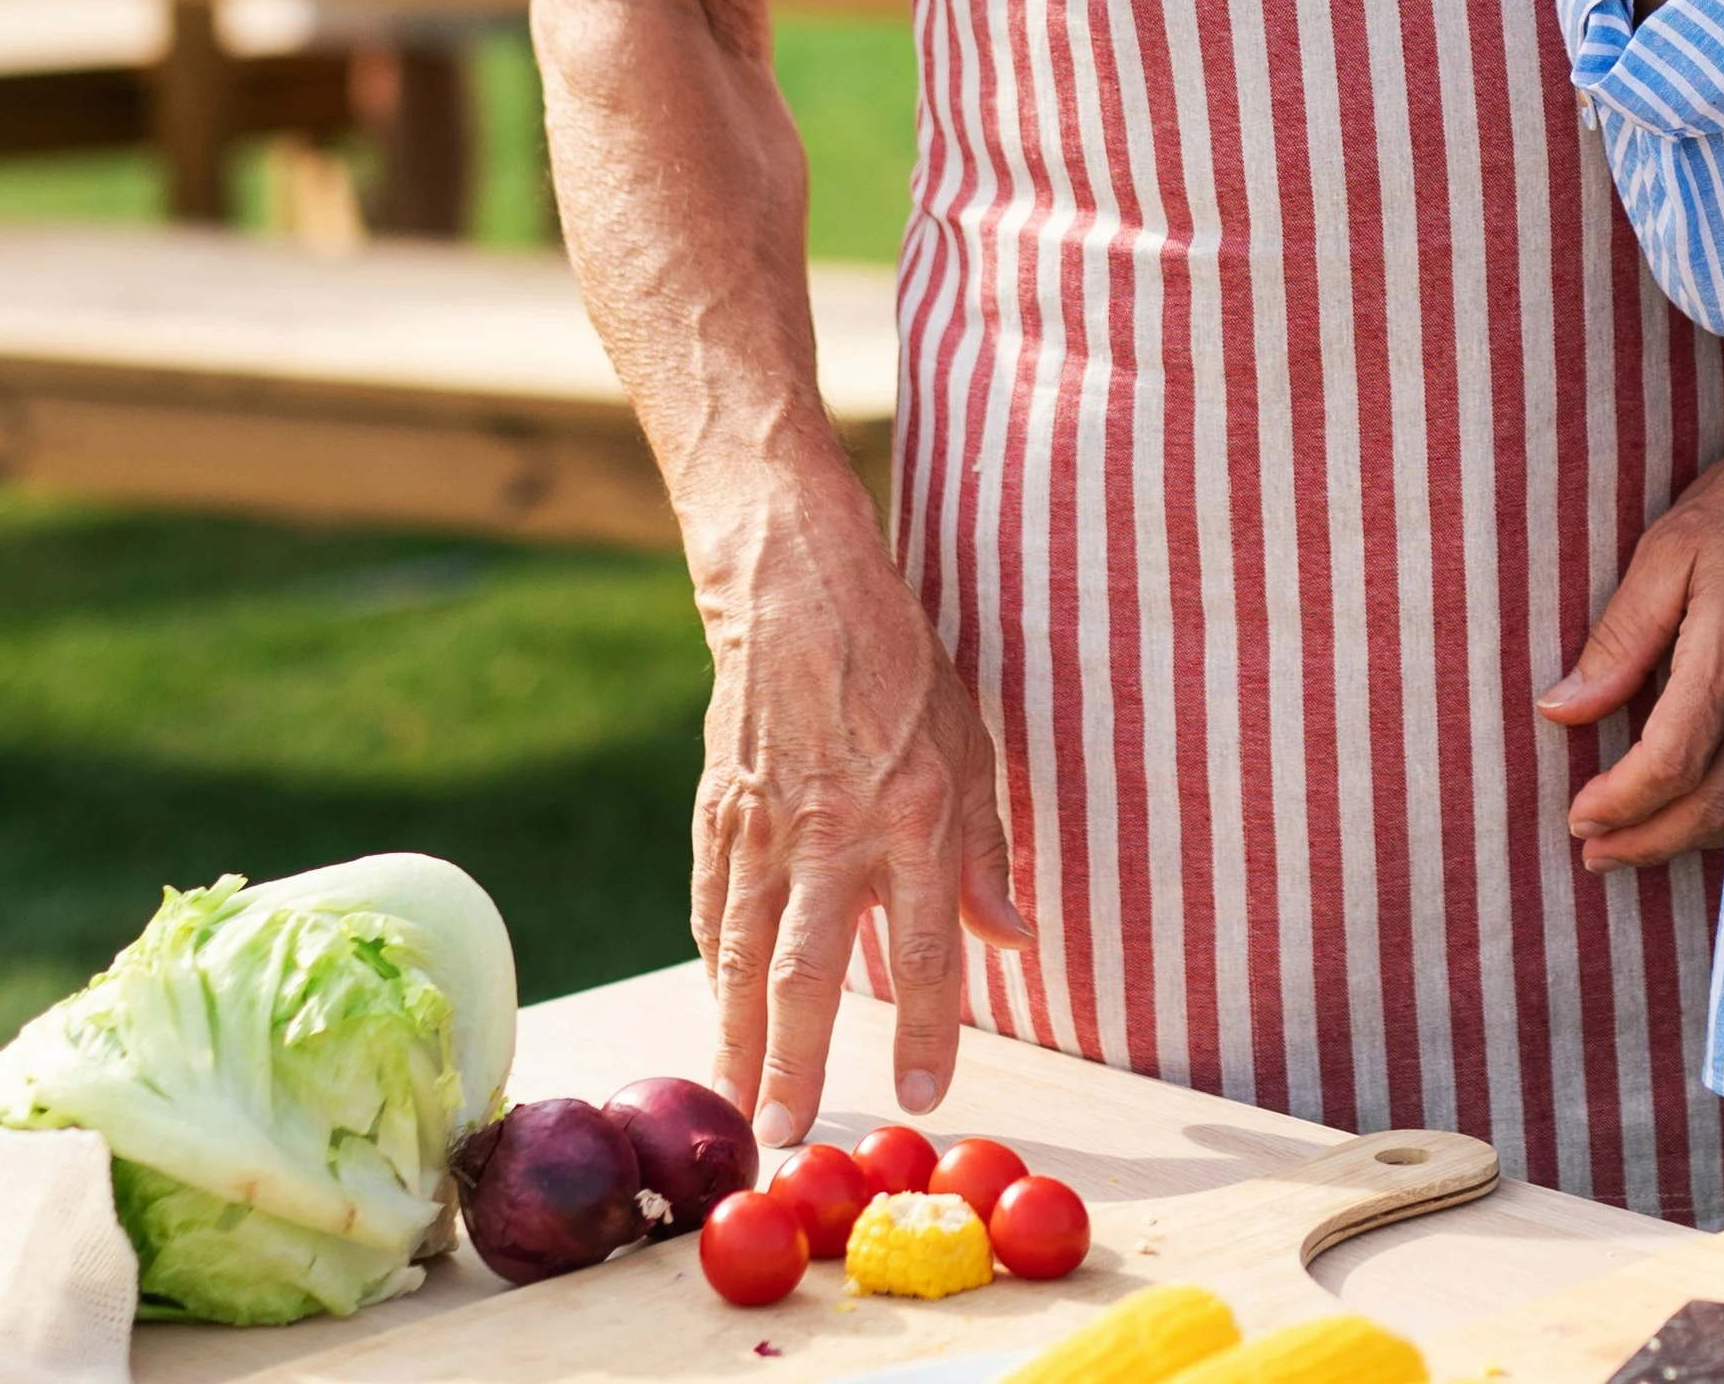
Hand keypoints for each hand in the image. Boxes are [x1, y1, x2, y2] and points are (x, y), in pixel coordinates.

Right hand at [695, 510, 1034, 1144]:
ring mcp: (765, 825)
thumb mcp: (972, 747)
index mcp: (914, 815)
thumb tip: (1013, 942)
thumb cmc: (900, 669)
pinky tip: (720, 1007)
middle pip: (811, 970)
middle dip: (798, 1060)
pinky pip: (711, 906)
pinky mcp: (717, 813)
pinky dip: (714, 965)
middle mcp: (835, 830)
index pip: (925, 948)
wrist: (797, 591)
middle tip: (787, 1132)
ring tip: (734, 1100)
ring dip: (738, 1035)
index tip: (923, 1096)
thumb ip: (987, 854)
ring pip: (743, 953)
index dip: (927, 1031)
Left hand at [1542, 423, 1723, 869]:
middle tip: (1592, 853)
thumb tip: (1561, 711)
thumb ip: (1619, 638)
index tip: (1579, 816)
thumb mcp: (1665, 553)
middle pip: (1712, 801)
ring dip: (1686, 837)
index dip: (1624, 801)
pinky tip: (1688, 818)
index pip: (1673, 758)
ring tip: (1628, 845)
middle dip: (1648, 839)